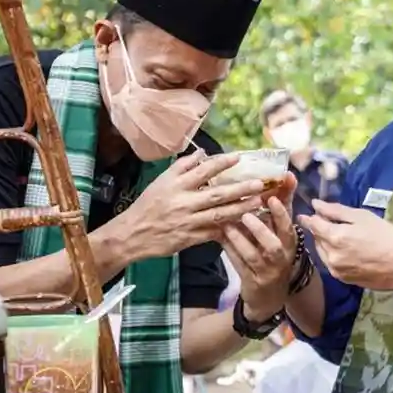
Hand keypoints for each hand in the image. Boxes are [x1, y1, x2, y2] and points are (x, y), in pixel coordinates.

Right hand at [118, 152, 273, 260]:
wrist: (133, 234)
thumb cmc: (148, 205)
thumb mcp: (161, 181)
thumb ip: (182, 167)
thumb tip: (202, 153)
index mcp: (176, 186)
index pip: (203, 171)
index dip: (221, 163)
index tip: (239, 157)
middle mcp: (183, 202)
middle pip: (216, 194)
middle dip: (239, 189)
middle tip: (259, 183)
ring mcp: (188, 222)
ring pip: (218, 215)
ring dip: (240, 208)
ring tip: (257, 203)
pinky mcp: (190, 239)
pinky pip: (213, 232)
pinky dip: (228, 228)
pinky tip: (244, 224)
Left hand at [221, 190, 298, 320]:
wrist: (270, 295)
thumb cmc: (275, 253)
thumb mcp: (280, 231)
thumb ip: (283, 204)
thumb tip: (287, 175)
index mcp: (289, 243)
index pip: (288, 227)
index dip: (281, 213)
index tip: (271, 198)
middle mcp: (280, 258)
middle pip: (273, 245)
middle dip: (260, 229)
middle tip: (245, 214)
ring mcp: (265, 271)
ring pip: (252, 256)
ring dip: (239, 240)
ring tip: (227, 224)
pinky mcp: (250, 281)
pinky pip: (238, 264)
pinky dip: (229, 250)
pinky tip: (219, 237)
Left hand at [300, 200, 392, 291]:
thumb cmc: (387, 236)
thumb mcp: (363, 217)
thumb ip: (336, 211)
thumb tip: (315, 205)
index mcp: (335, 237)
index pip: (313, 225)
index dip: (308, 218)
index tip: (303, 214)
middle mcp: (331, 256)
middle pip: (316, 239)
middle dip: (319, 230)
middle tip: (330, 222)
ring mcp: (335, 270)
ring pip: (322, 252)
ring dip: (325, 243)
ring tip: (340, 236)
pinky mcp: (342, 279)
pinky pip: (330, 263)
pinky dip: (333, 254)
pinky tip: (346, 250)